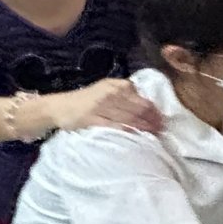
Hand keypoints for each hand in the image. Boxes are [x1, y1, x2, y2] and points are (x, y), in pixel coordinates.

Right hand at [49, 79, 163, 133]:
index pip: (143, 99)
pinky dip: (127, 131)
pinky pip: (115, 126)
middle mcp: (111, 93)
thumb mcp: (107, 90)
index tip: (163, 120)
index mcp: (117, 85)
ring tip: (154, 135)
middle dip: (152, 121)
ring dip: (144, 128)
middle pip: (139, 109)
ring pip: (129, 118)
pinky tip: (136, 137)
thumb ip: (126, 95)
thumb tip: (148, 107)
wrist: (60, 107)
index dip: (154, 111)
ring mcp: (101, 106)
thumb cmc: (88, 100)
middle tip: (162, 130)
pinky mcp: (93, 118)